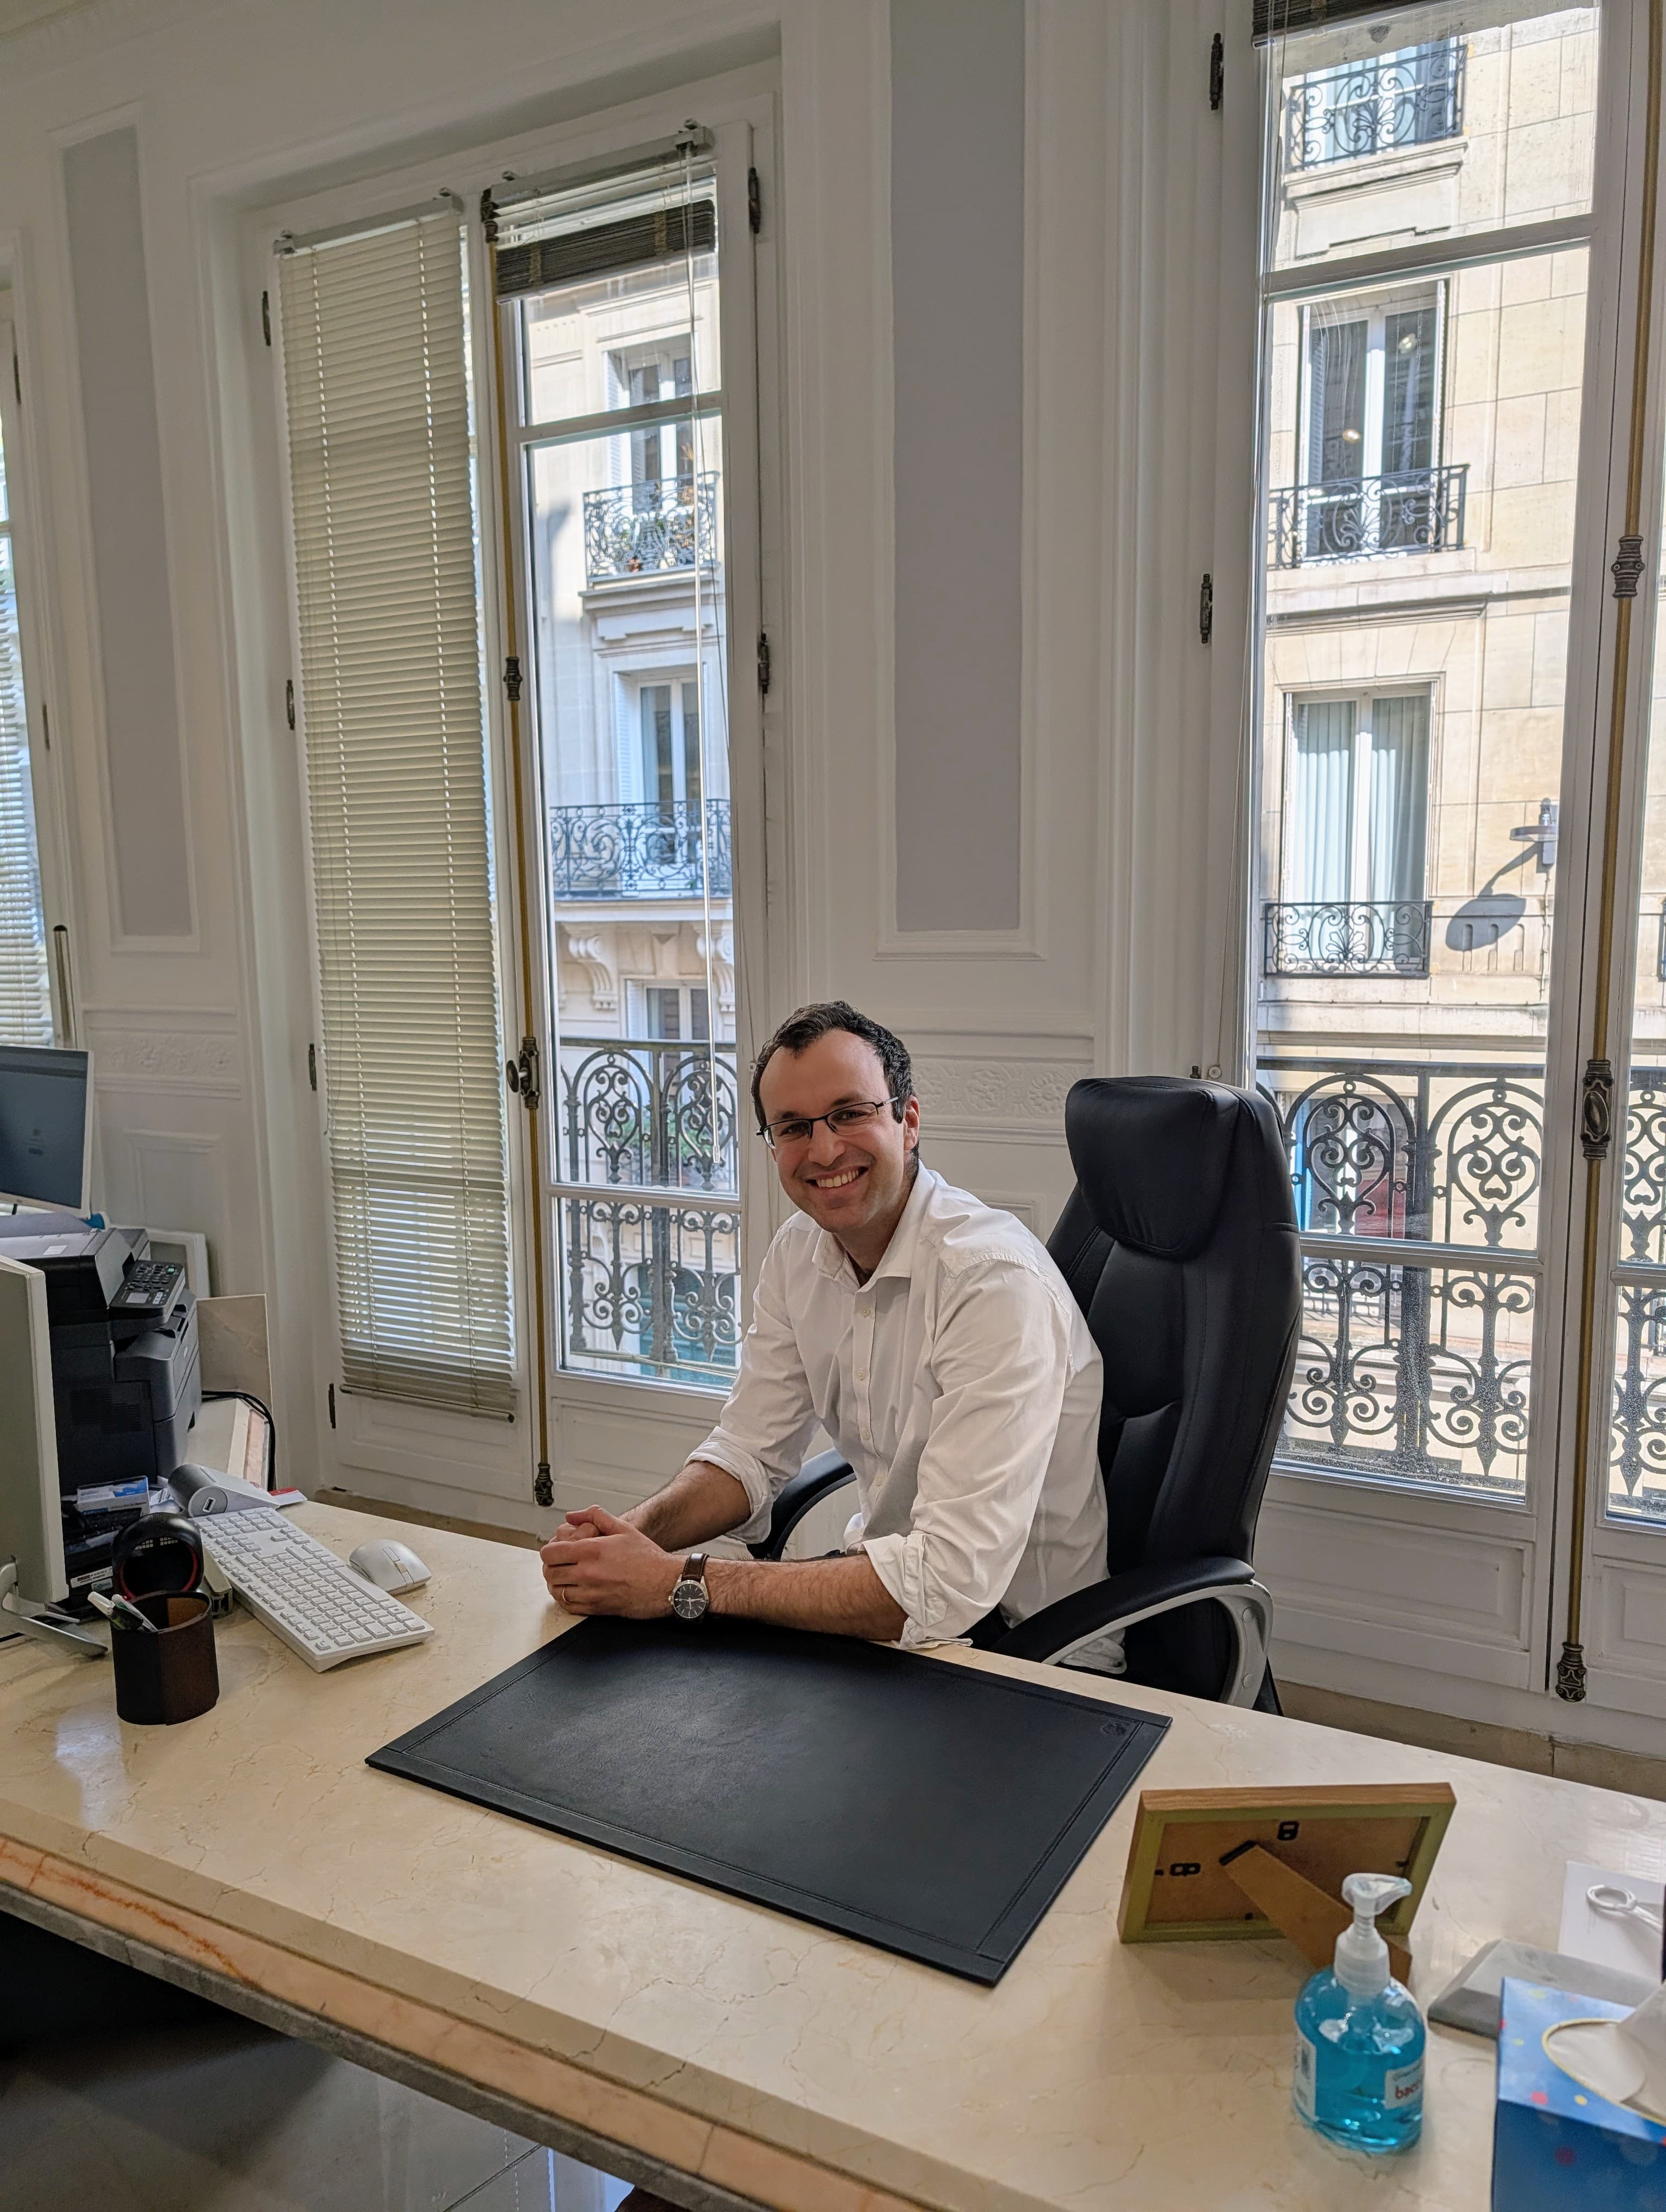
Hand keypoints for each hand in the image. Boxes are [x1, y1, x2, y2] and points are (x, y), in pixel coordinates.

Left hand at [540, 1506, 680, 1619]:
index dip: (548, 1550)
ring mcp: (590, 1593)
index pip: (551, 1553)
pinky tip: (572, 1591)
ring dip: (556, 1583)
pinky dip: (565, 1598)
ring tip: (564, 1577)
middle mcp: (587, 1573)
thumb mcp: (623, 1528)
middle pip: (550, 1573)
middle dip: (551, 1566)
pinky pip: (568, 1606)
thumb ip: (595, 1517)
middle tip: (558, 1563)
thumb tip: (573, 1516)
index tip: (554, 1550)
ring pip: (556, 1591)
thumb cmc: (647, 1558)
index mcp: (591, 1551)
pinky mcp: (596, 1609)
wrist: (665, 1584)